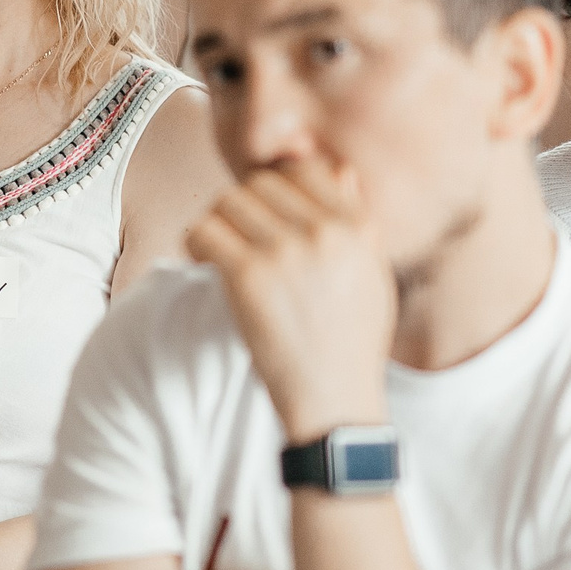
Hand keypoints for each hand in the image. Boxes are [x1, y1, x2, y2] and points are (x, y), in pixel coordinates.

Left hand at [184, 158, 395, 441]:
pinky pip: (204, 231)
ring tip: (224, 252)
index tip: (270, 215)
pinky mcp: (247, 276)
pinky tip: (207, 264)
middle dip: (246, 207)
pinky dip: (197, 244)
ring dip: (219, 224)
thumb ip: (359, 219)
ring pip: (227, 202)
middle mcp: (324, 232)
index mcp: (357, 226)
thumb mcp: (373, 273)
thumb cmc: (351, 340)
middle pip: (261, 183)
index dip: (281, 188)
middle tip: (242, 239)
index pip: (305, 168)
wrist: (335, 400)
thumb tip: (339, 169)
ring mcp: (284, 251)